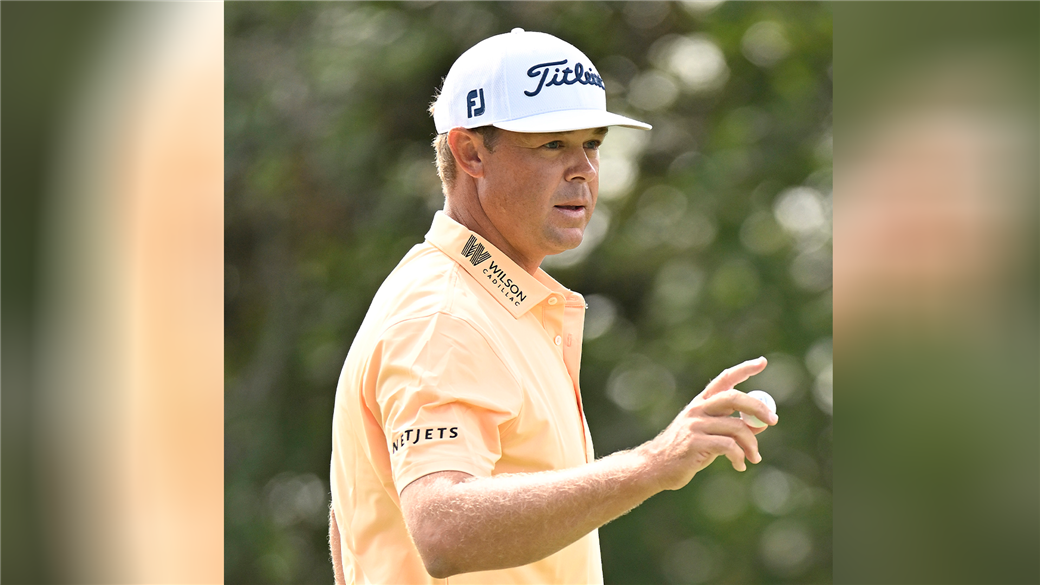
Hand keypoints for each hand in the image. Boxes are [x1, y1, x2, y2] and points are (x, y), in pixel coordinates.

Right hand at [639, 357, 776, 490]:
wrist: (656, 466)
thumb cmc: (686, 450)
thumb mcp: (708, 433)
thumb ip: (731, 425)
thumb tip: (761, 424)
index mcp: (701, 402)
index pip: (725, 379)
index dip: (744, 369)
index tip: (762, 362)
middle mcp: (698, 409)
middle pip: (734, 398)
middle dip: (758, 407)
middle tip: (773, 420)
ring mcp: (695, 425)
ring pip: (736, 427)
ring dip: (752, 445)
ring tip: (755, 458)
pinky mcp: (695, 443)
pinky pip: (729, 447)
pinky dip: (739, 457)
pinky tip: (740, 466)